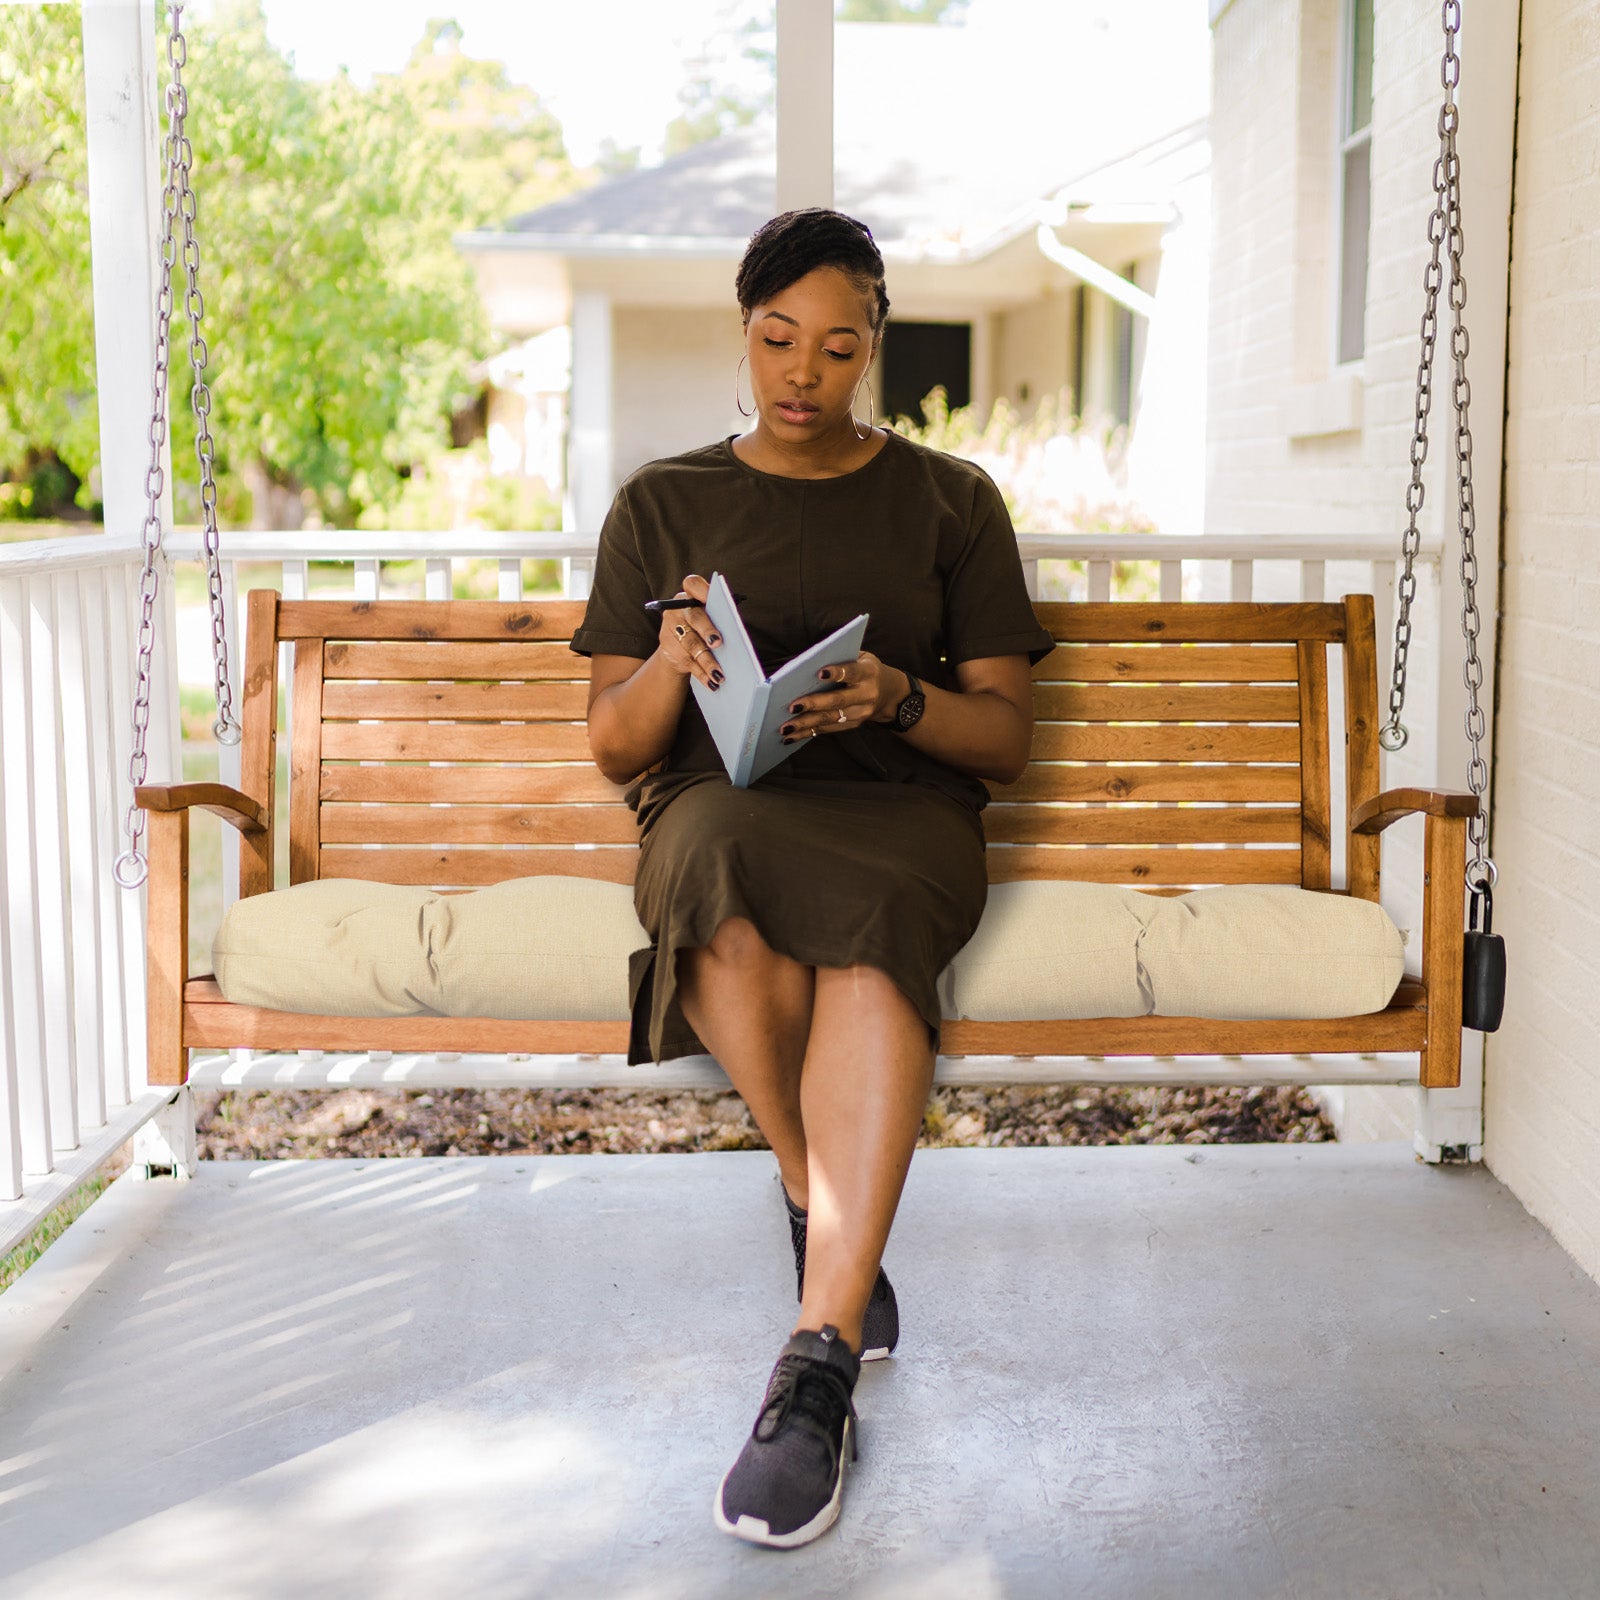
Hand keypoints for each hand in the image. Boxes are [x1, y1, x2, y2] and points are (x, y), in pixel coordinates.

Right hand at [656, 574, 722, 689]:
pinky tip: (712, 682)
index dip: (702, 589)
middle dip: (707, 631)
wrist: (677, 649)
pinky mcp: (668, 648)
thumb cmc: (702, 629)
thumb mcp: (709, 618)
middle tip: (718, 643)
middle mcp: (678, 609)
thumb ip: (720, 617)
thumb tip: (738, 631)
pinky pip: (687, 662)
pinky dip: (701, 674)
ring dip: (707, 661)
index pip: (692, 584)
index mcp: (690, 595)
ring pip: (691, 645)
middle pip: (694, 618)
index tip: (712, 598)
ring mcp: (670, 628)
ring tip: (720, 675)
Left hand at [779, 652, 904, 742]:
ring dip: (806, 723)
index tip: (819, 672)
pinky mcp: (853, 725)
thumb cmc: (867, 670)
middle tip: (792, 706)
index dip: (837, 673)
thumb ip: (841, 657)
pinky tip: (791, 736)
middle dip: (814, 703)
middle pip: (838, 700)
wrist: (891, 695)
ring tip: (785, 727)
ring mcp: (860, 713)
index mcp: (868, 673)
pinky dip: (808, 733)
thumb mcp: (862, 657)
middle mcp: (866, 694)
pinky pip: (828, 729)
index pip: (852, 672)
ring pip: (830, 718)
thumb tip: (805, 663)